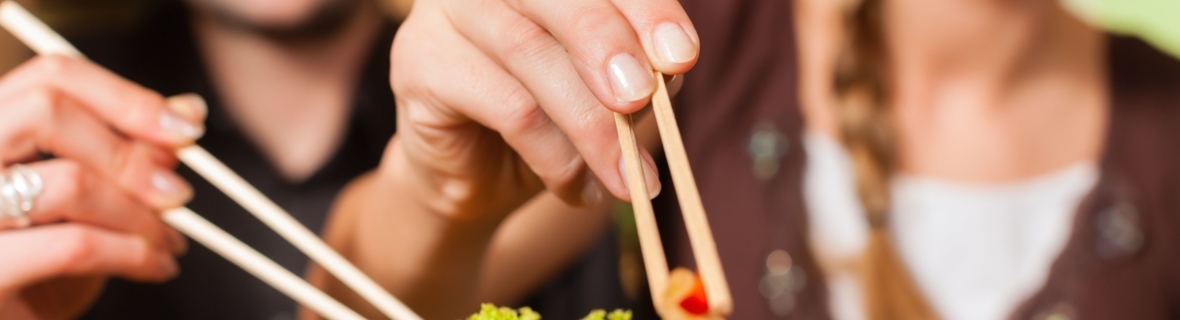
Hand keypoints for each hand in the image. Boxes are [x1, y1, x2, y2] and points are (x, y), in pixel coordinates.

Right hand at [0, 56, 203, 318]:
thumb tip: (187, 110)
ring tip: (170, 241)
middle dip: (128, 152)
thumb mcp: (86, 201)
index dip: (127, 97)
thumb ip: (124, 152)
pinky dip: (133, 254)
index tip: (188, 127)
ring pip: (68, 182)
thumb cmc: (42, 264)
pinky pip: (74, 245)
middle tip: (178, 194)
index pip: (51, 76)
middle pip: (46, 109)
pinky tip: (156, 266)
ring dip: (141, 215)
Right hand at [388, 0, 698, 218]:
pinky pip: (505, 106)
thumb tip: (667, 69)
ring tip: (624, 178)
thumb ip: (638, 68)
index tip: (683, 58)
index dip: (646, 8)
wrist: (477, 179)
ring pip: (531, 54)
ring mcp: (445, 12)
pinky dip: (553, 154)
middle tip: (642, 103)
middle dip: (612, 48)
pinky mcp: (420, 62)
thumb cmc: (552, 121)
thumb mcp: (607, 91)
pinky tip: (575, 186)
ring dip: (590, 125)